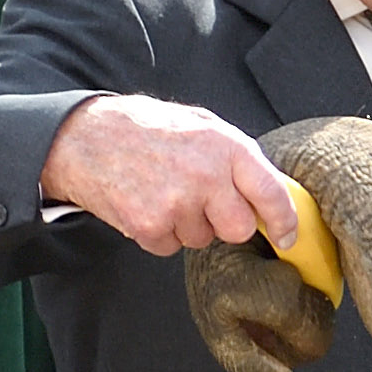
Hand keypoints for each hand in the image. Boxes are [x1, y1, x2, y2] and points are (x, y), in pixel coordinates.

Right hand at [41, 94, 302, 259]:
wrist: (84, 137)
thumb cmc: (147, 129)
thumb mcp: (201, 125)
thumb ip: (238, 157)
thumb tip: (275, 190)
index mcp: (226, 147)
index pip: (273, 194)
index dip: (285, 221)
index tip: (288, 236)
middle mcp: (206, 176)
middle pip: (240, 229)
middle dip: (226, 223)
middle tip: (203, 202)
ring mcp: (177, 204)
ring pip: (203, 240)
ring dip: (188, 225)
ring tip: (164, 191)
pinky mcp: (149, 226)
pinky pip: (171, 247)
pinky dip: (160, 233)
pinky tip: (146, 203)